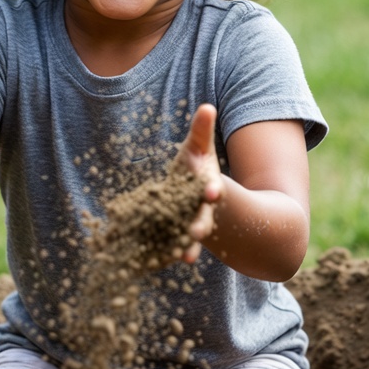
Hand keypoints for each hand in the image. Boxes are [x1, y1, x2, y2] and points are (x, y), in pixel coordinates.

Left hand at [172, 103, 223, 262]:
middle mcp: (200, 209)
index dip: (212, 189)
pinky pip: (169, 246)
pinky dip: (164, 254)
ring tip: (184, 257)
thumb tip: (207, 106)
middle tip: (197, 232)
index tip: (213, 190)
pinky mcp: (173, 236)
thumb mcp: (198, 148)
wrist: (192, 195)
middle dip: (200, 225)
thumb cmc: (194, 167)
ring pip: (188, 238)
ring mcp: (188, 225)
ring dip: (187, 246)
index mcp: (206, 186)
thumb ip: (201, 131)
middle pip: (202, 218)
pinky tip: (154, 262)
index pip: (211, 187)